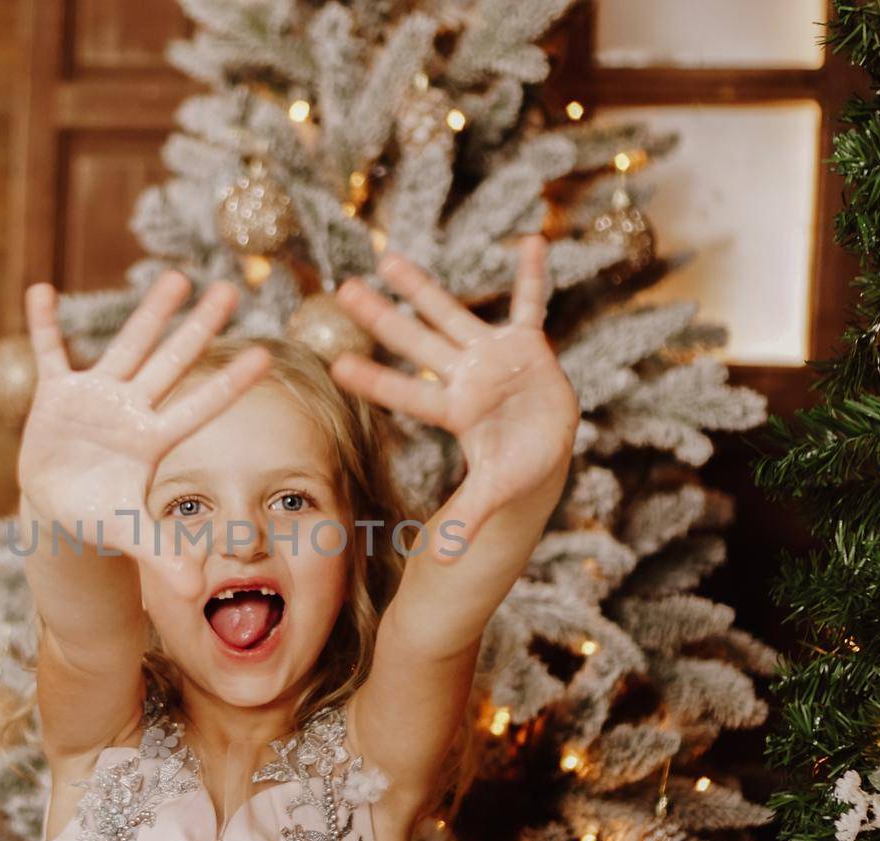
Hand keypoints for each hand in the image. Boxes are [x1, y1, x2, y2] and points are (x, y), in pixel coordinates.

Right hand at [19, 272, 270, 598]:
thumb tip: (199, 592)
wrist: (59, 509)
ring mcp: (96, 397)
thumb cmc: (102, 519)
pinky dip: (43, 324)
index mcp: (153, 440)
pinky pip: (49, 352)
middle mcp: (132, 410)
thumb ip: (165, 558)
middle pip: (171, 363)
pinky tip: (43, 289)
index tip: (265, 355)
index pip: (199, 407)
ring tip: (176, 275)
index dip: (228, 384)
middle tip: (230, 289)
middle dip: (198, 328)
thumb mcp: (131, 536)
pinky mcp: (56, 395)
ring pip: (127, 346)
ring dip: (149, 312)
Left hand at [332, 234, 577, 556]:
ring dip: (424, 287)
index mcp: (456, 412)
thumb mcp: (494, 497)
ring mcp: (494, 357)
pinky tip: (533, 241)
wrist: (543, 456)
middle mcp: (465, 377)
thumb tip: (441, 560)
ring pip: (453, 314)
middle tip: (343, 287)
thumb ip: (470, 519)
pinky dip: (534, 276)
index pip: (408, 394)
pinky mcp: (528, 346)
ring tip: (389, 257)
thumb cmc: (514, 477)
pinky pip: (533, 306)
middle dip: (382, 316)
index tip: (336, 363)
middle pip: (417, 342)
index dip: (377, 380)